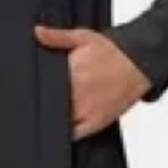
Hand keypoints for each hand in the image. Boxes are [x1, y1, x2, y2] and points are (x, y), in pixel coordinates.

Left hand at [33, 24, 151, 139]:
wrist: (139, 63)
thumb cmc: (113, 51)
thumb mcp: (83, 37)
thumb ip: (57, 36)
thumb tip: (37, 32)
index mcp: (72, 73)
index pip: (44, 86)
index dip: (33, 88)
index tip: (28, 87)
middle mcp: (78, 95)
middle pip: (49, 104)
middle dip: (43, 101)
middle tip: (38, 97)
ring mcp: (87, 111)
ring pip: (59, 121)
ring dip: (52, 116)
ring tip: (49, 110)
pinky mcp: (97, 122)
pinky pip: (75, 134)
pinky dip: (65, 133)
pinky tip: (60, 126)